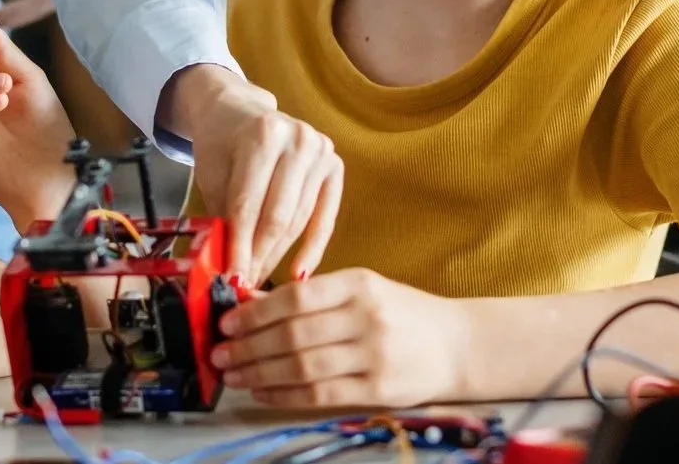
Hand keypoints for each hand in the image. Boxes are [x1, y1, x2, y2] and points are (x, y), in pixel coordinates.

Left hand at [166, 66, 341, 285]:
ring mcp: (321, 149)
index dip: (240, 248)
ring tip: (262, 279)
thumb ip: (224, 220)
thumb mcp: (213, 177)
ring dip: (280, 255)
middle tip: (247, 286)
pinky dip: (312, 247)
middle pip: (278, 215)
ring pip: (299, 219)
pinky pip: (324, 216)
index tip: (233, 281)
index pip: (249, 206)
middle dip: (260, 256)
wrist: (237, 110)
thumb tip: (232, 272)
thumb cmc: (221, 146)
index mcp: (262, 134)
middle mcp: (299, 137)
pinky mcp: (334, 163)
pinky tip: (299, 272)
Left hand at [212, 268, 466, 407]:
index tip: (226, 321)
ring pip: (304, 366)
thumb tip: (252, 302)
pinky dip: (285, 394)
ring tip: (234, 375)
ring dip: (260, 373)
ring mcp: (374, 355)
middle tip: (219, 353)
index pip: (296, 297)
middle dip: (249, 346)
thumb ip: (313, 296)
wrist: (459, 344)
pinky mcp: (379, 389)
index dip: (255, 312)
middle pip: (294, 334)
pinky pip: (321, 394)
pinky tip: (263, 392)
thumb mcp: (362, 290)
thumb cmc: (402, 313)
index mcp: (359, 283)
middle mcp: (366, 317)